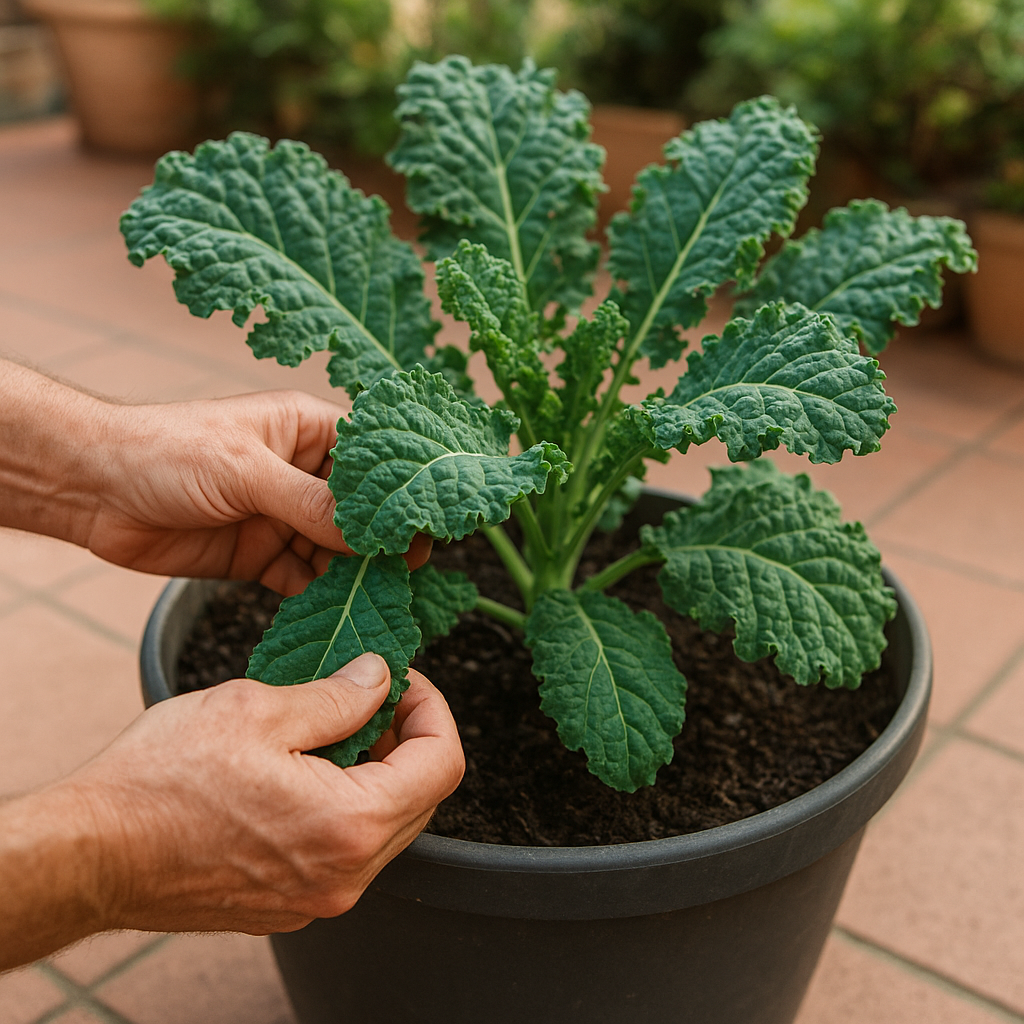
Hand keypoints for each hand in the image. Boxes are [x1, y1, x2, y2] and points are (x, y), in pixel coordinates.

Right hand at [0, 658, 463, 967]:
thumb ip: (338, 696)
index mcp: (349, 827)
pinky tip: (304, 768)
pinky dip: (344, 804)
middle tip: (372, 695)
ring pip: (384, 826)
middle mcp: (343, 877)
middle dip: (407, 738)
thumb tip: (380, 678)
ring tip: (334, 726)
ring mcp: (315, 899)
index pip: (442, 764)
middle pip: (421, 798)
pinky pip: (343, 850)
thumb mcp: (257, 710)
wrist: (86, 854)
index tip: (405, 680)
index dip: (433, 709)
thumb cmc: (160, 782)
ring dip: (376, 771)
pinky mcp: (285, 905)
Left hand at [86, 390, 430, 594]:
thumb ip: (310, 502)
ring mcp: (282, 517)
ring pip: (336, 550)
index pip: (372, 459)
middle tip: (409, 571)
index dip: (399, 490)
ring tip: (378, 597)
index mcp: (306, 431)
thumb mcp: (245, 468)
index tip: (424, 523)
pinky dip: (320, 595)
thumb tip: (368, 533)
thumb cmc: (166, 451)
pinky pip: (304, 578)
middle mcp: (302, 474)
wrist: (93, 490)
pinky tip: (337, 611)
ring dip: (354, 573)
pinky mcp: (260, 555)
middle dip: (381, 540)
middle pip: (360, 511)